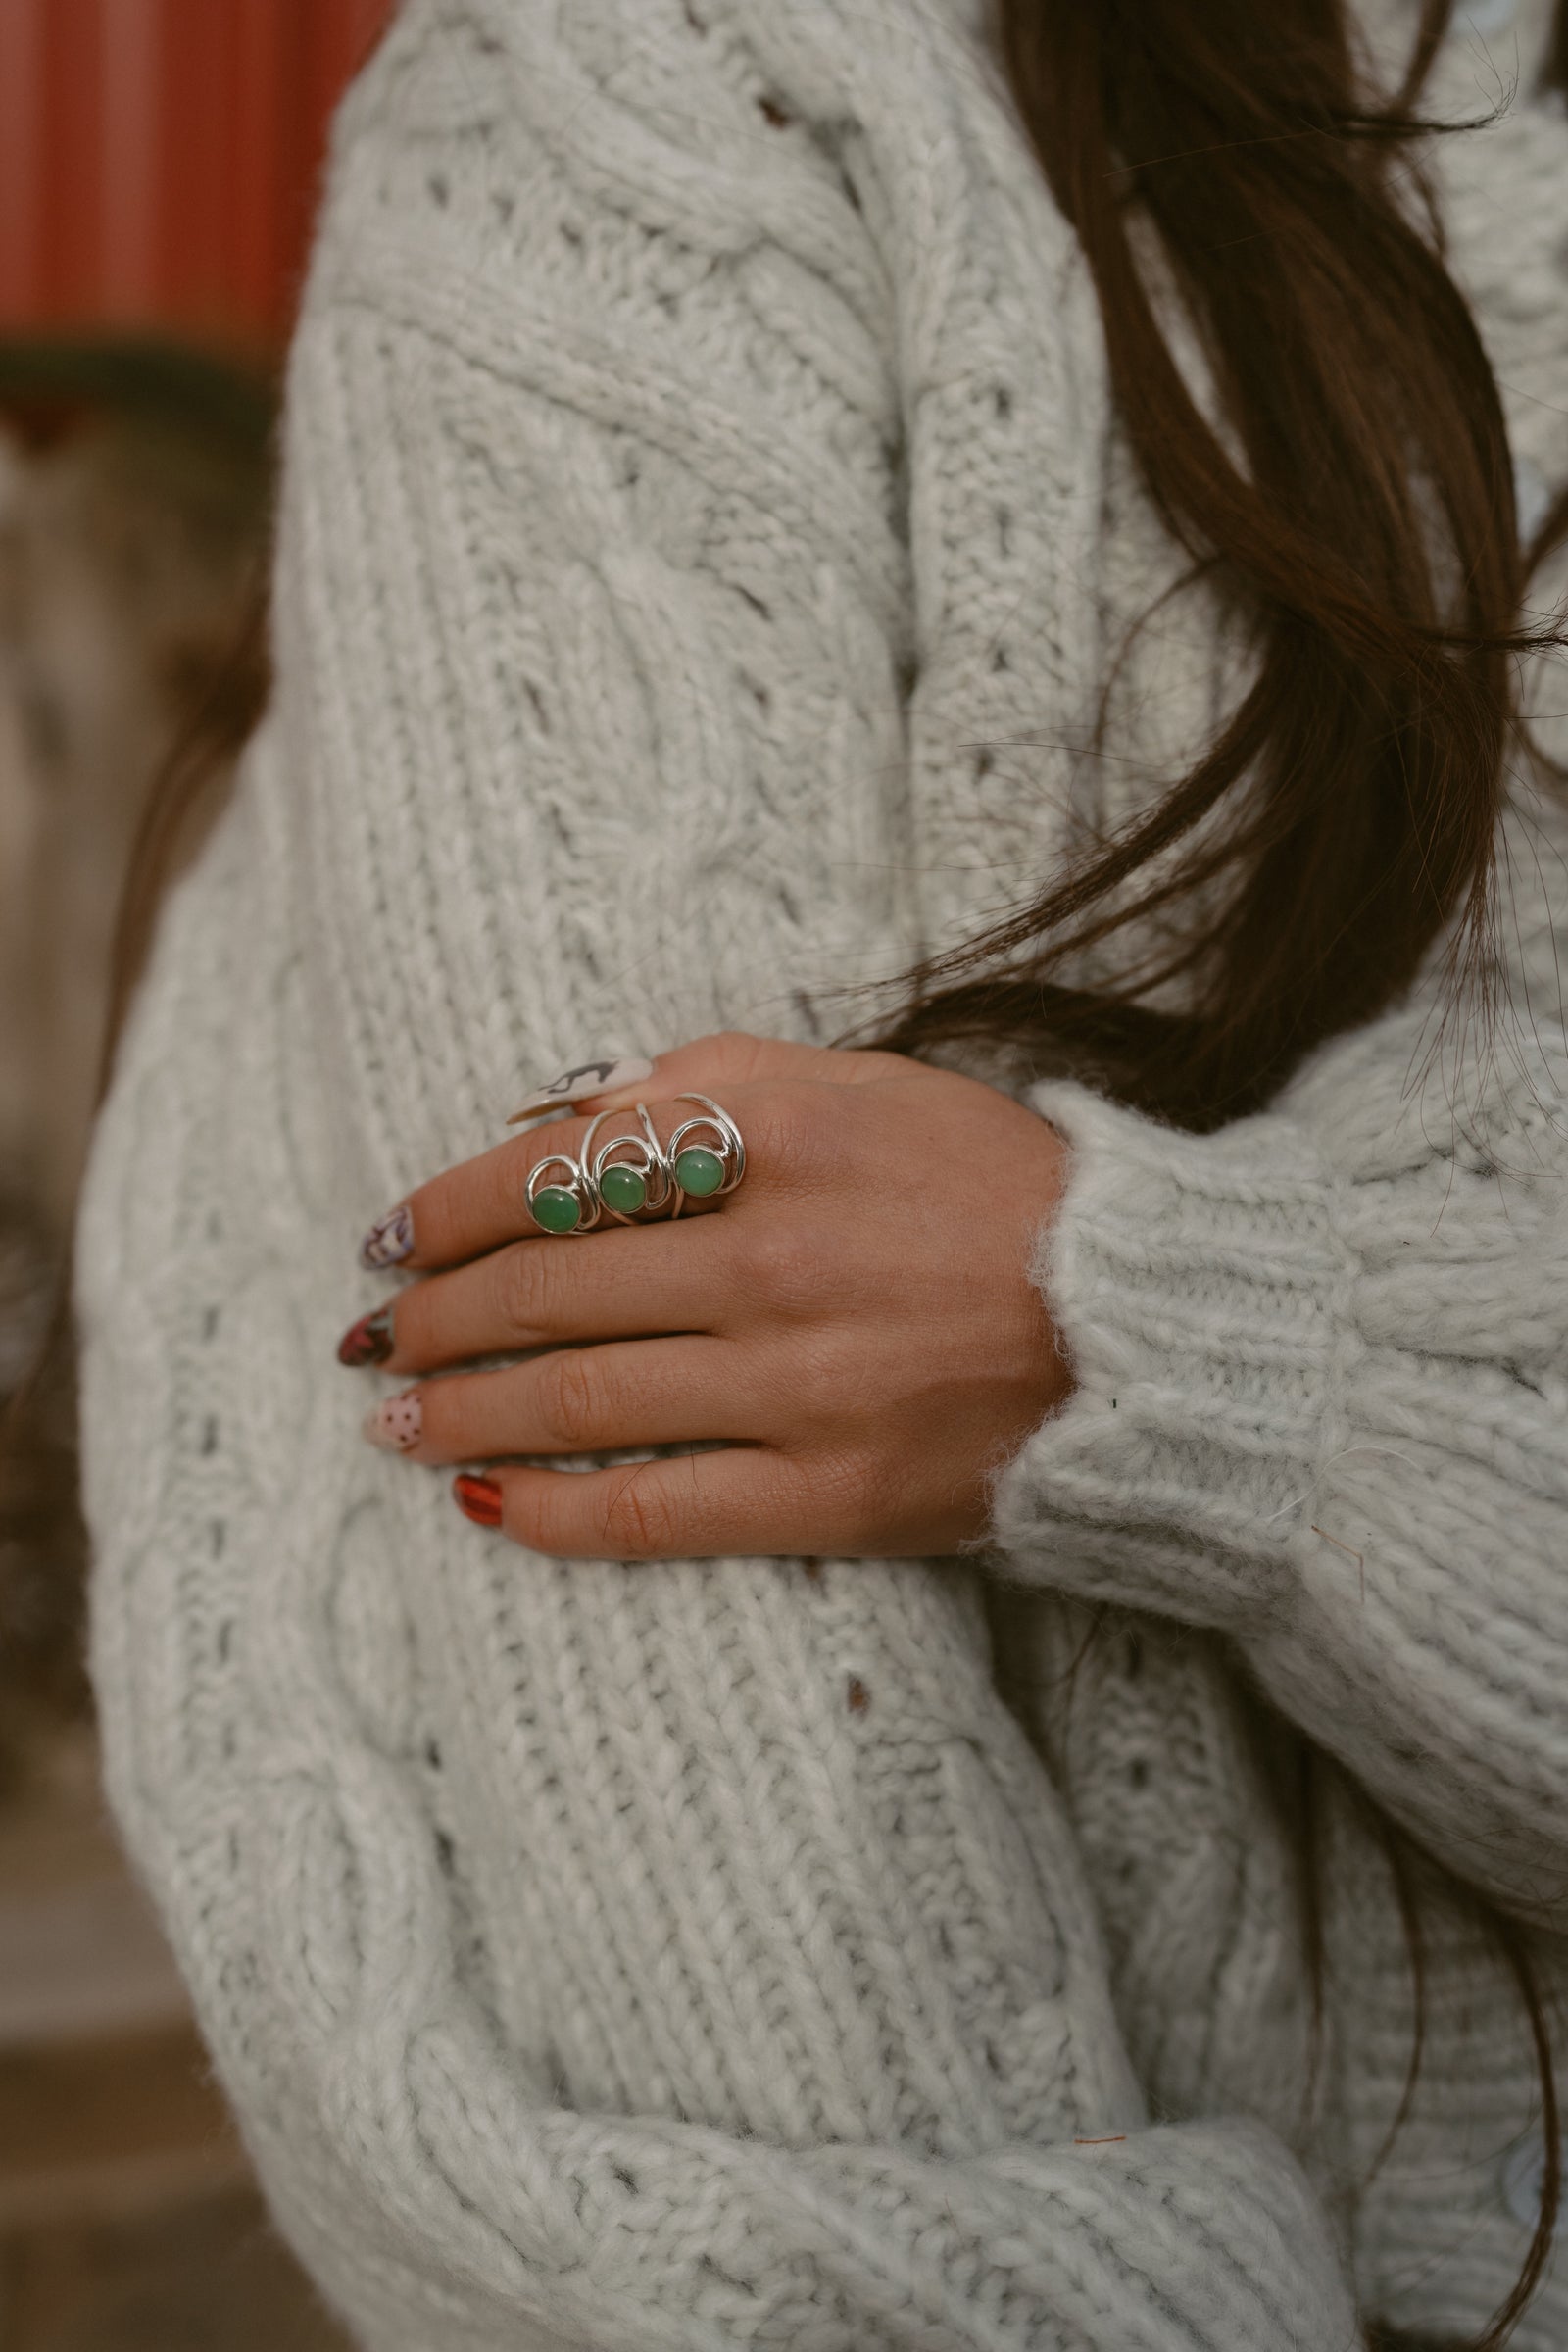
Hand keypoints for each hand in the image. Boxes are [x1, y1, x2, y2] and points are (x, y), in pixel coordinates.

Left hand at [338, 1033, 1072, 1559]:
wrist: (1151, 1326)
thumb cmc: (996, 1191)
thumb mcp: (866, 1084)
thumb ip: (712, 1082)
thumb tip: (559, 1121)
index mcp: (777, 1133)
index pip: (555, 1170)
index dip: (447, 1209)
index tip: (392, 1237)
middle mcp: (775, 1253)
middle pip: (546, 1290)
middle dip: (436, 1317)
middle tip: (377, 1337)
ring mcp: (800, 1383)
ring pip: (576, 1401)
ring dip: (463, 1412)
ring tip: (401, 1420)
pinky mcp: (833, 1495)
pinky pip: (652, 1513)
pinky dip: (553, 1513)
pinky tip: (491, 1506)